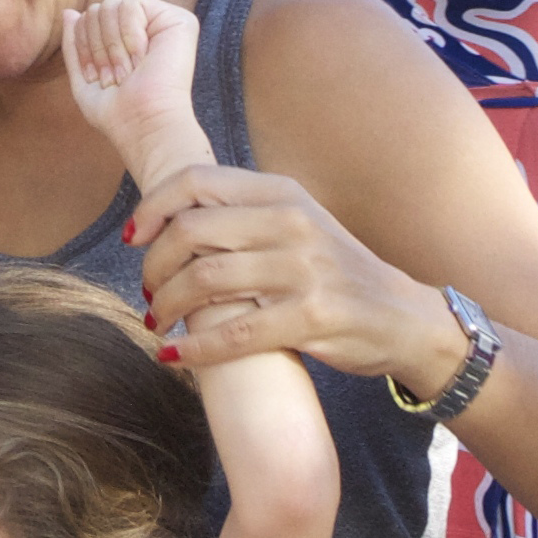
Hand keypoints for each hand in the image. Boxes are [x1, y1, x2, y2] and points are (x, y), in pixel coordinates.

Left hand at [61, 0, 208, 192]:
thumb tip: (69, 12)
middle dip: (97, 47)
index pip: (87, 20)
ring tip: (128, 71)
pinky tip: (142, 56)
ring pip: (111, 5)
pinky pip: (132, 3)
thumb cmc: (116, 112)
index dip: (83, 47)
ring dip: (112, 46)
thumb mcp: (82, 78)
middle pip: (97, 10)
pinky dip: (129, 34)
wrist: (143, 123)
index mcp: (124, 42)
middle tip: (116, 78)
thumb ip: (75, 44)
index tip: (97, 78)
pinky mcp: (179, 20)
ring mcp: (162, 24)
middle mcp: (144, 30)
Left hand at [128, 164, 439, 382]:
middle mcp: (292, 222)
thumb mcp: (295, 226)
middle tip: (148, 293)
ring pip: (204, 281)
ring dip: (166, 307)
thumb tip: (167, 221)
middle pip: (190, 231)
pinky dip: (194, 350)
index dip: (151, 208)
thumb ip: (243, 217)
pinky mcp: (312, 317)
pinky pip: (233, 333)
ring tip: (157, 323)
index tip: (133, 240)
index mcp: (282, 192)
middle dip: (154, 266)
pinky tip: (175, 357)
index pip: (195, 180)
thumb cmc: (334, 274)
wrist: (403, 318)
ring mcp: (304, 269)